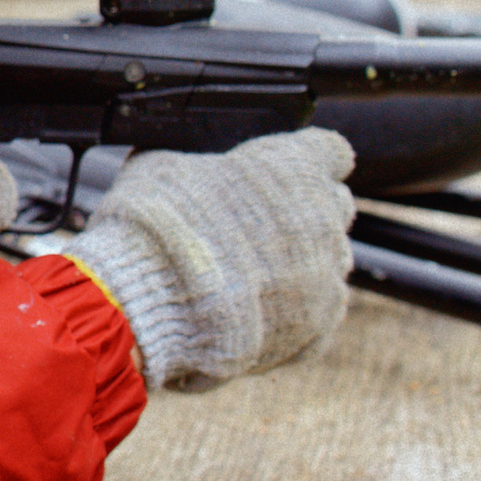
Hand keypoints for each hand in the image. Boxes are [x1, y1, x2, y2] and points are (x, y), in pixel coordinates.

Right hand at [62, 128, 355, 390]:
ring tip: (247, 275)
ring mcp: (326, 277)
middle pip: (334, 206)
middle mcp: (324, 218)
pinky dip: (290, 313)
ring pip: (329, 262)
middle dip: (304, 212)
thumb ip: (196, 161)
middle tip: (257, 224)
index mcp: (296, 166)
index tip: (282, 171)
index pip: (331, 152)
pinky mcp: (316, 329)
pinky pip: (316, 315)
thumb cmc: (155, 223)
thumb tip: (185, 166)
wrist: (146, 301)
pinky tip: (252, 312)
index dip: (305, 159)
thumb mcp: (163, 164)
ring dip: (299, 264)